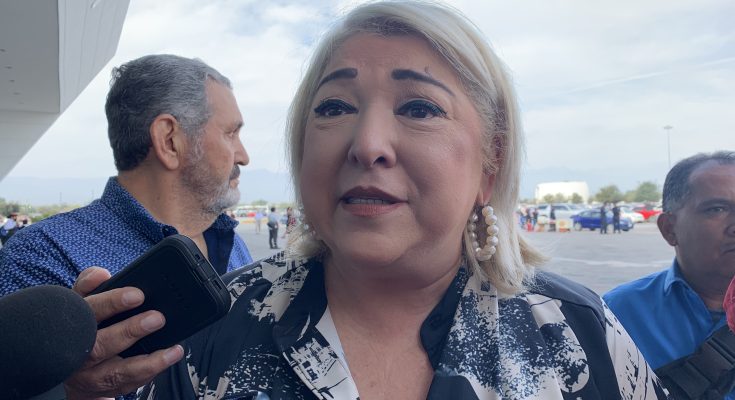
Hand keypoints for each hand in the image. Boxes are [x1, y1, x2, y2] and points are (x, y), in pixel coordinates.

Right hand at [64, 267, 183, 399]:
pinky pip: (128, 385)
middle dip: (129, 331)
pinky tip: (168, 359)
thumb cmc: (79, 327)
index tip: (137, 294)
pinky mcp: (104, 390)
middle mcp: (77, 355)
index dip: (112, 302)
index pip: (87, 312)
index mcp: (71, 327)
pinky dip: (148, 374)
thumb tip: (101, 274)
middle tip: (157, 318)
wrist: (65, 368)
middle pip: (100, 346)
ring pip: (116, 373)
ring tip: (172, 350)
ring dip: (147, 362)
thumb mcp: (78, 302)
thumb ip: (89, 284)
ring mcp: (90, 377)